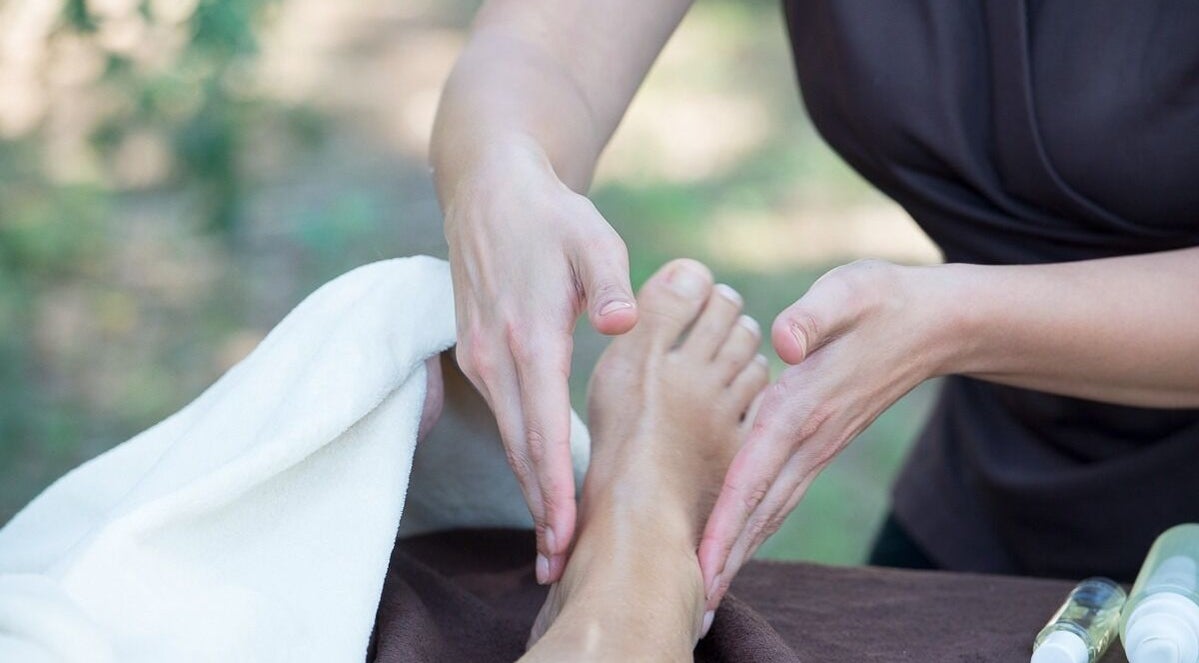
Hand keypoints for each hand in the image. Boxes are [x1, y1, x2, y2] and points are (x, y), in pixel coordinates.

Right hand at [444, 145, 637, 584]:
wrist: (488, 190)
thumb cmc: (551, 215)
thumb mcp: (589, 236)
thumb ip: (608, 281)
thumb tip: (621, 322)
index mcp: (529, 332)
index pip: (542, 424)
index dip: (555, 482)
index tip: (569, 529)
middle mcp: (496, 354)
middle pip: (520, 447)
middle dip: (542, 508)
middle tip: (559, 564)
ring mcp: (481, 356)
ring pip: (509, 437)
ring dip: (530, 491)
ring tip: (551, 543)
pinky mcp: (479, 354)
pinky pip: (505, 417)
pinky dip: (522, 458)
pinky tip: (541, 486)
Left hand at [696, 260, 955, 625]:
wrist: (933, 323)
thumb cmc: (881, 300)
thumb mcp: (847, 290)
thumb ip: (813, 314)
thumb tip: (784, 341)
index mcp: (801, 406)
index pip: (753, 475)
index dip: (725, 522)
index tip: (702, 566)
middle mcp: (807, 438)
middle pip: (758, 512)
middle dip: (725, 560)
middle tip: (693, 607)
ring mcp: (816, 448)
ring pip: (771, 512)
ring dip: (739, 554)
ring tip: (707, 594)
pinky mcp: (819, 445)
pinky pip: (781, 497)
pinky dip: (756, 529)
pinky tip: (735, 549)